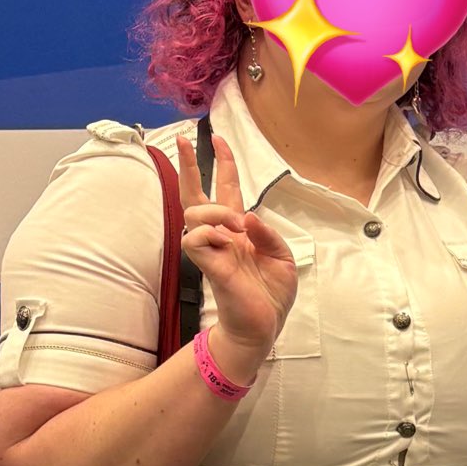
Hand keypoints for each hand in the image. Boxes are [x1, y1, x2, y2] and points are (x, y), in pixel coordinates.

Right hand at [177, 134, 298, 373]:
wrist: (263, 326)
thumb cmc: (271, 294)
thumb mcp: (282, 258)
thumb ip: (268, 234)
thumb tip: (248, 216)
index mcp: (239, 231)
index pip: (226, 190)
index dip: (223, 165)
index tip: (218, 139)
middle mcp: (221, 236)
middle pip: (195, 194)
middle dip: (188, 166)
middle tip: (184, 141)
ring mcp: (212, 249)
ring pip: (194, 211)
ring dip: (215, 209)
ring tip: (235, 225)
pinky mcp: (208, 265)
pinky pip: (194, 237)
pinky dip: (208, 232)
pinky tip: (225, 241)